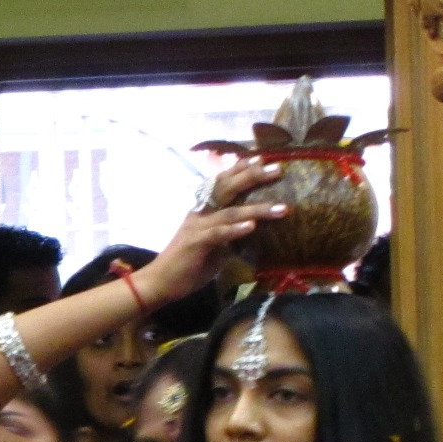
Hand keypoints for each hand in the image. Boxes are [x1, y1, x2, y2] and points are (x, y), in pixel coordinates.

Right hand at [133, 156, 288, 307]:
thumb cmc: (188, 265)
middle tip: (277, 169)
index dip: (239, 169)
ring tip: (282, 208)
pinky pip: (218, 233)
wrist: (159, 282)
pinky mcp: (195, 243)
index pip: (221, 182)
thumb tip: (255, 228)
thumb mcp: (214, 245)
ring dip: (257, 209)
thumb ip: (230, 233)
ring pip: (229, 211)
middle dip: (253, 176)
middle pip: (226, 188)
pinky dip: (235, 229)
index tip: (261, 158)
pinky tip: (252, 227)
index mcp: (202, 210)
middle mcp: (199, 213)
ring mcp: (197, 227)